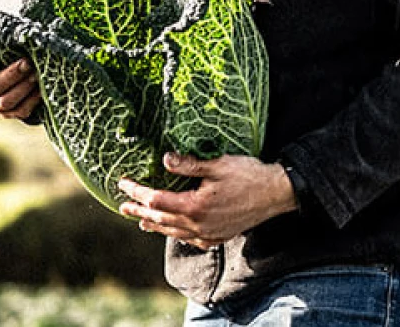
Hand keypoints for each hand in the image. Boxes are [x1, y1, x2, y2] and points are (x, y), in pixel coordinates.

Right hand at [0, 55, 41, 119]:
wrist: (15, 66)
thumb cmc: (5, 51)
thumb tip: (10, 34)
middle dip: (12, 74)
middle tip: (27, 63)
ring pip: (5, 102)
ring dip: (23, 87)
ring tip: (35, 75)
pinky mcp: (8, 113)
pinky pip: (19, 111)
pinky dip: (31, 100)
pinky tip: (39, 89)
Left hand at [118, 153, 297, 249]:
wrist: (277, 194)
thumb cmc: (249, 175)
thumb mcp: (217, 164)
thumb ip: (189, 165)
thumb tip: (164, 159)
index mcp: (195, 206)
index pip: (156, 200)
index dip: (138, 192)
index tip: (124, 183)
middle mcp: (199, 225)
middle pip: (160, 219)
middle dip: (139, 211)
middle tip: (122, 207)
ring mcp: (209, 233)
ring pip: (174, 232)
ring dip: (156, 226)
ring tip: (141, 222)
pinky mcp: (219, 236)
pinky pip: (192, 240)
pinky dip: (178, 235)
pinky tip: (175, 232)